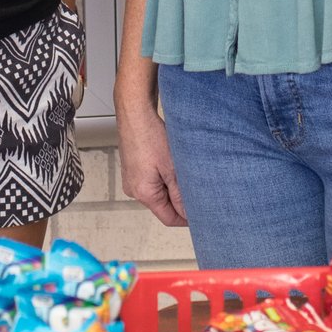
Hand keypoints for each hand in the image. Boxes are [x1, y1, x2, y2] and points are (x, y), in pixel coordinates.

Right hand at [117, 93, 187, 227]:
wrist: (135, 113)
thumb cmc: (150, 136)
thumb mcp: (172, 168)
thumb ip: (180, 194)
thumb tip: (188, 213)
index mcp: (143, 193)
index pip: (169, 218)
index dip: (186, 218)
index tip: (200, 213)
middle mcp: (134, 190)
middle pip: (163, 206)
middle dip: (179, 200)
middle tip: (195, 187)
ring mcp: (131, 180)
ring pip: (158, 193)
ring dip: (171, 187)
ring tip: (181, 170)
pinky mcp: (132, 170)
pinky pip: (151, 182)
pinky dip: (163, 177)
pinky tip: (169, 164)